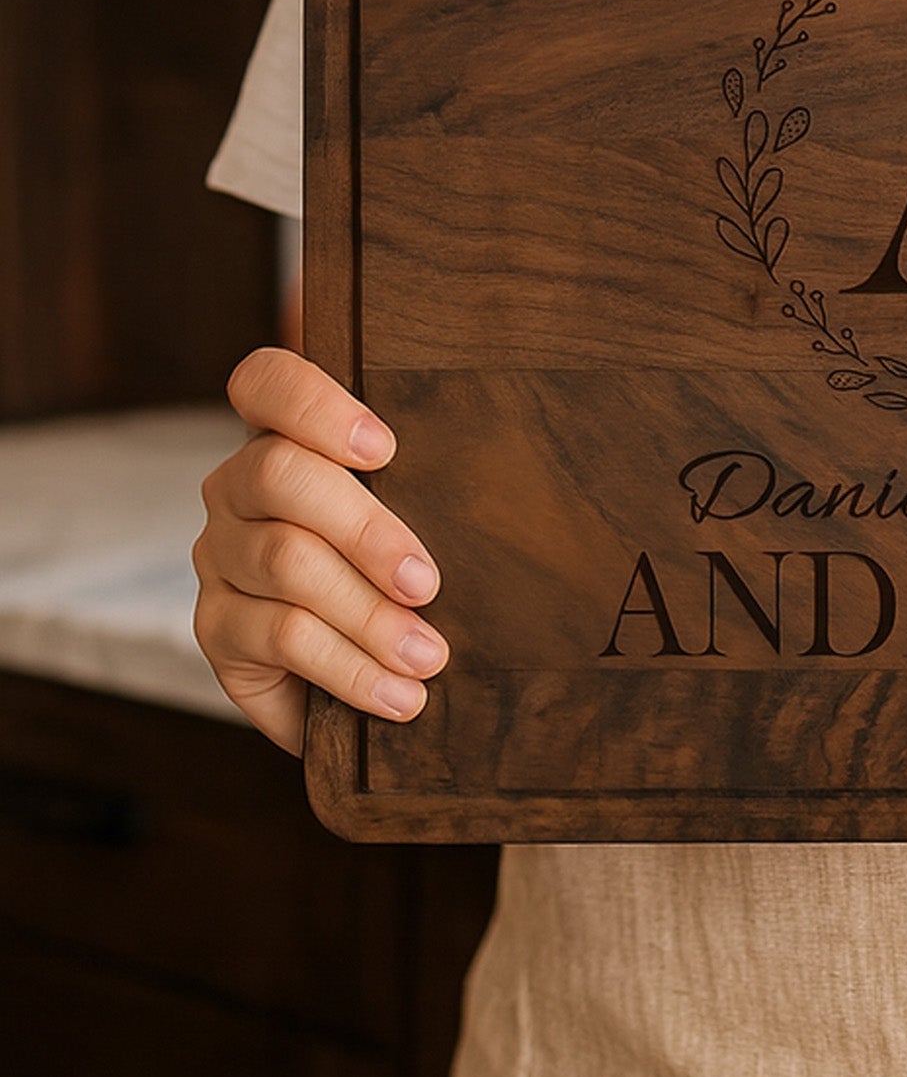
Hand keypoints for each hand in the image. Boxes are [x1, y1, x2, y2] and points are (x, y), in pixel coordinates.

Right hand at [191, 348, 447, 755]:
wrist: (370, 672)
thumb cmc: (413, 571)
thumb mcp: (429, 515)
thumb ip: (437, 486)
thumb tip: (519, 488)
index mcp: (286, 437)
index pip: (266, 382)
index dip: (314, 404)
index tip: (385, 448)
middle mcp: (238, 488)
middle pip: (280, 474)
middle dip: (365, 531)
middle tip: (428, 584)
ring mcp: (220, 556)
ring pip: (285, 564)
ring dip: (368, 616)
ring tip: (430, 657)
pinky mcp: (217, 628)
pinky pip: (280, 637)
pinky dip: (350, 668)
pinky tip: (399, 695)